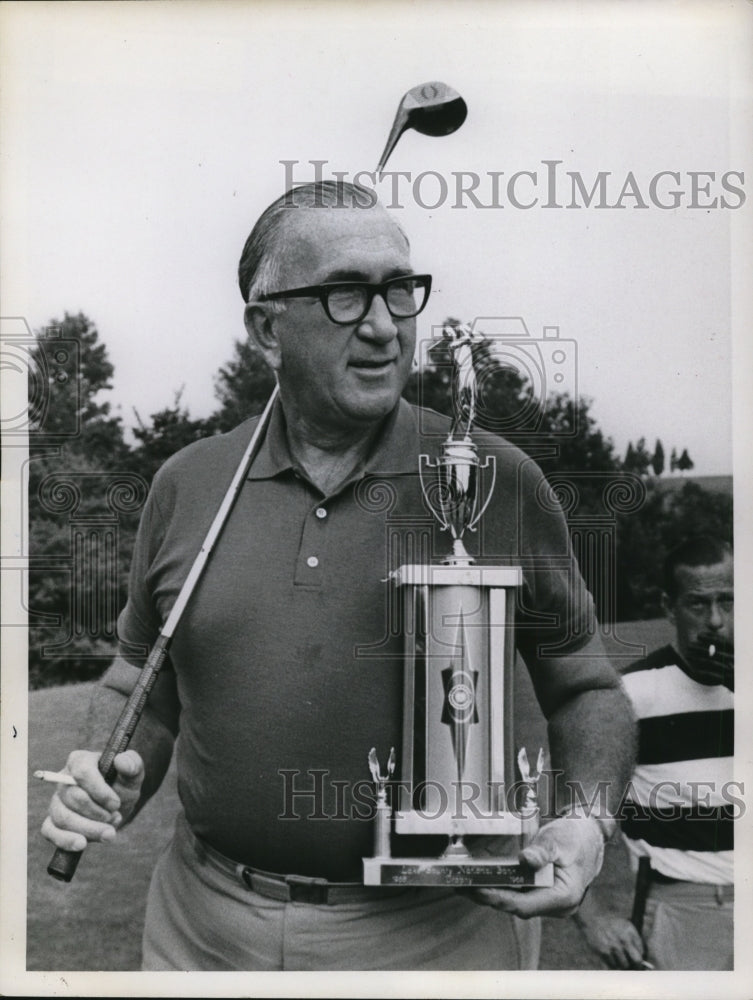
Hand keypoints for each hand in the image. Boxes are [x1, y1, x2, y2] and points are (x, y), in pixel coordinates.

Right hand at [40, 749, 144, 851]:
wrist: (117, 805)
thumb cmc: (122, 784)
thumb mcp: (133, 773)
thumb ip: (132, 764)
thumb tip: (121, 761)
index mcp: (80, 761)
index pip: (82, 773)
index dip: (100, 792)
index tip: (116, 804)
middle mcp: (63, 779)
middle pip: (73, 798)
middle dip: (97, 813)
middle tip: (116, 818)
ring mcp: (56, 801)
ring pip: (63, 817)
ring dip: (88, 829)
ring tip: (109, 833)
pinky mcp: (52, 822)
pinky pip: (49, 831)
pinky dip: (65, 840)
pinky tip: (81, 845)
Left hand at [464, 814, 604, 917]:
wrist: (590, 835)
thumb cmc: (575, 836)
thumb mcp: (558, 839)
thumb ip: (541, 851)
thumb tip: (525, 860)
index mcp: (563, 897)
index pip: (524, 905)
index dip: (498, 898)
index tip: (476, 889)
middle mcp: (557, 906)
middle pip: (517, 906)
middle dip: (489, 897)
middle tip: (461, 886)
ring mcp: (551, 903)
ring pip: (517, 902)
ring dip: (493, 893)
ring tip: (466, 883)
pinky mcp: (545, 895)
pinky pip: (520, 895)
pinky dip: (503, 887)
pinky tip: (485, 878)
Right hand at [576, 912, 644, 968]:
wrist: (592, 920)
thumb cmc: (612, 925)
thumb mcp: (625, 926)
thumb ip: (635, 941)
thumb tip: (644, 963)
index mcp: (630, 931)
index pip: (642, 952)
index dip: (641, 958)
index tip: (638, 961)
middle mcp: (623, 939)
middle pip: (636, 961)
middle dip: (636, 966)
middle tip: (633, 967)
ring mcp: (613, 946)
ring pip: (625, 966)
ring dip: (623, 966)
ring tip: (619, 960)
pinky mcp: (604, 952)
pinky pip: (613, 966)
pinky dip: (613, 966)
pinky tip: (611, 959)